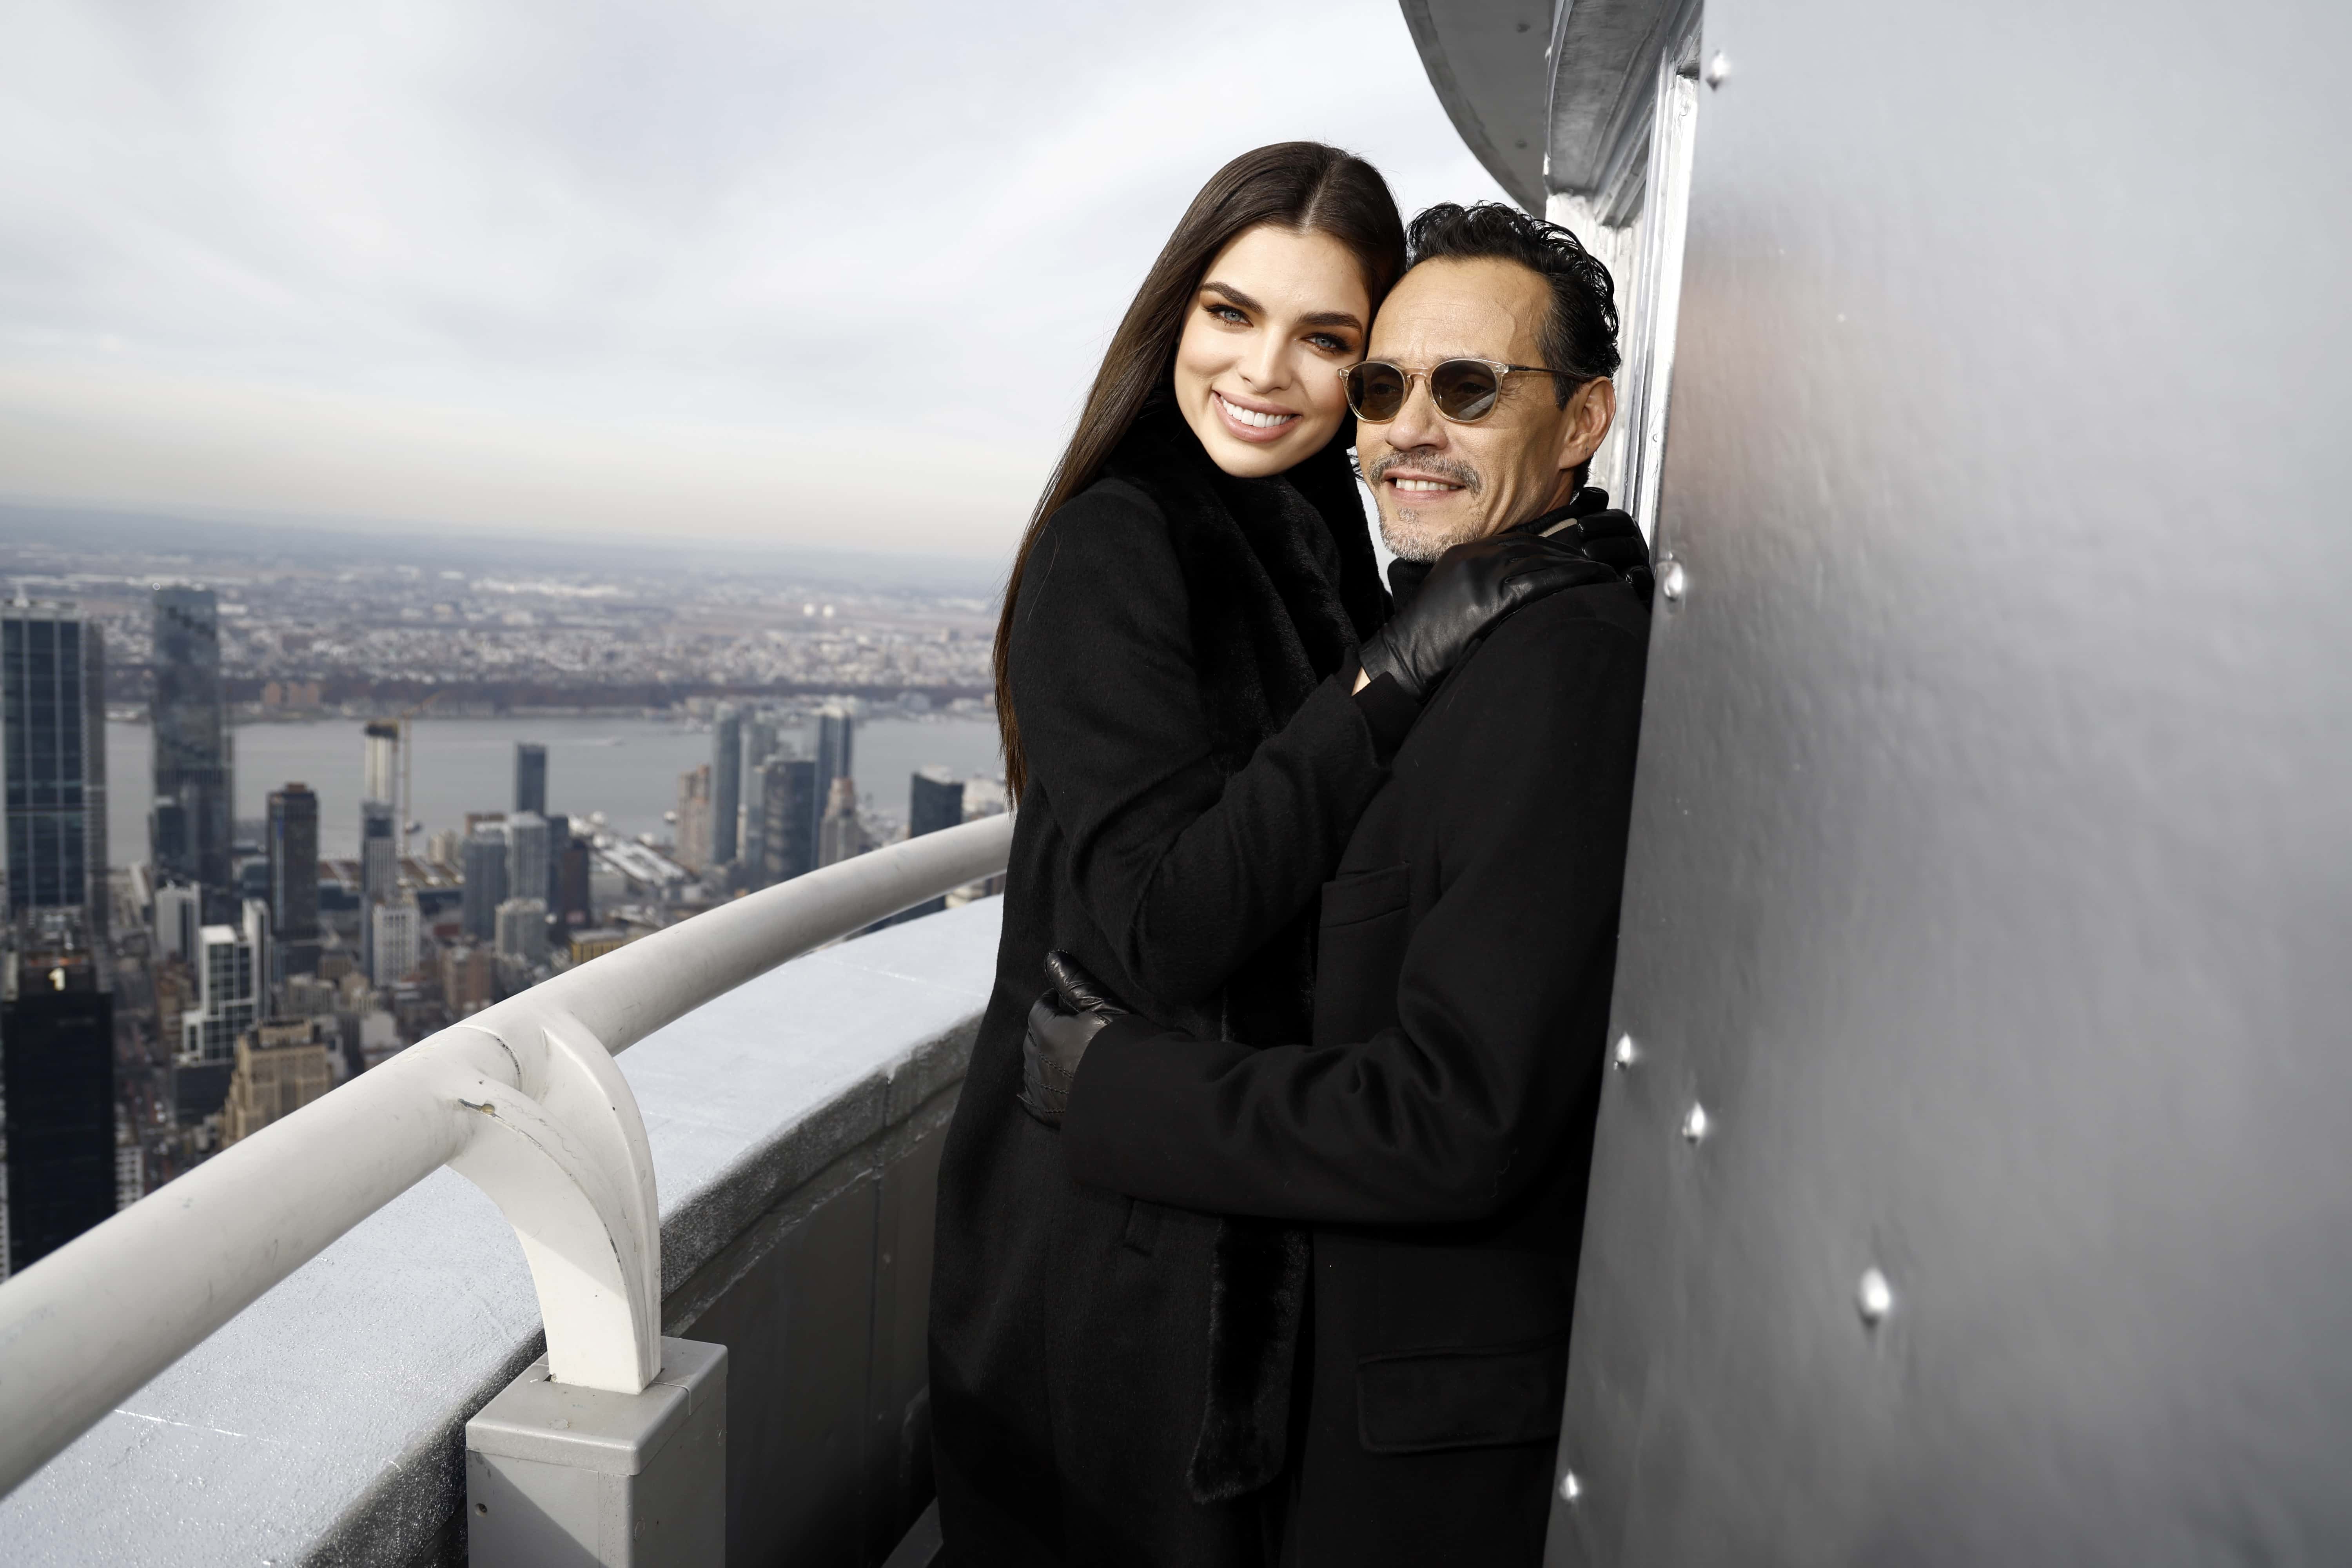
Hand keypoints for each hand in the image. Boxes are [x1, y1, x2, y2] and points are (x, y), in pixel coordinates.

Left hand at [1018, 951, 1130, 1127]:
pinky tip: (1046, 1088)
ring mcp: (1043, 1091)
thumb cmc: (1126, 1047)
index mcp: (1049, 1032)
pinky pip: (1032, 1100)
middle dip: (1045, 1028)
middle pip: (1033, 1037)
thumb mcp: (1104, 1007)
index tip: (1065, 1000)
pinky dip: (1036, 1090)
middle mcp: (1039, 1062)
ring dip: (1042, 1057)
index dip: (1052, 1001)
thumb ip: (1075, 982)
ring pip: (1031, 1067)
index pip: (1040, 1009)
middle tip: (1066, 1025)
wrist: (1141, 1098)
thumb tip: (1052, 957)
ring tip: (1064, 1054)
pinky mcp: (1051, 1115)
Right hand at [1357, 532, 1618, 701]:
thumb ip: (1483, 581)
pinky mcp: (1488, 598)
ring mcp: (1481, 576)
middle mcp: (1474, 558)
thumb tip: (1520, 584)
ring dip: (1577, 567)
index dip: (1553, 547)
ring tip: (1601, 574)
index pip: (1519, 541)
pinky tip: (1588, 582)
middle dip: (1570, 554)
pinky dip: (1568, 580)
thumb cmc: (1427, 638)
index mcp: (1464, 554)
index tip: (1575, 554)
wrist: (1404, 660)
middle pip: (1535, 547)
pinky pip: (1539, 583)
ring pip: (1542, 561)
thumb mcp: (1452, 595)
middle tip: (1596, 563)